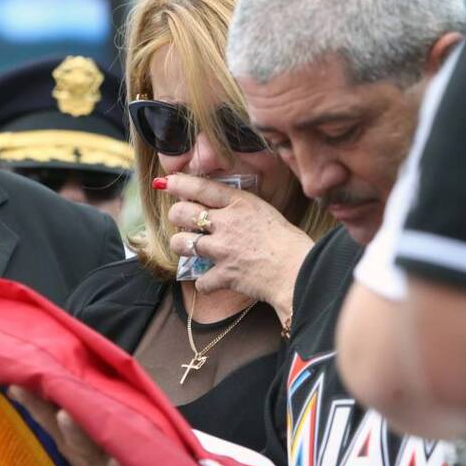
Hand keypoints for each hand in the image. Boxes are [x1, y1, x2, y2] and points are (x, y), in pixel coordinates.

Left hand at [163, 174, 312, 319]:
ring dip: (182, 246)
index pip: (202, 187)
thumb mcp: (266, 213)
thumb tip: (223, 210)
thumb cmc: (290, 242)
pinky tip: (214, 281)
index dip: (179, 183)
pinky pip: (200, 281)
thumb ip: (242, 210)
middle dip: (178, 216)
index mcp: (240, 203)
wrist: (299, 272)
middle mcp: (226, 223)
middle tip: (185, 222)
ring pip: (181, 243)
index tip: (166, 182)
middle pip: (182, 213)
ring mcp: (222, 249)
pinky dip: (206, 283)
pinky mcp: (223, 274)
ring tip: (191, 248)